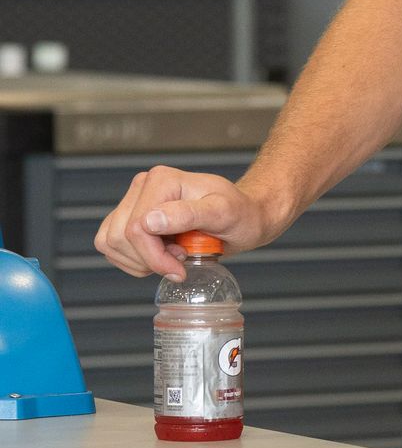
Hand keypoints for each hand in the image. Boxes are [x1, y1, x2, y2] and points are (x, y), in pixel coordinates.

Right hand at [94, 167, 280, 280]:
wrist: (245, 216)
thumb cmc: (240, 214)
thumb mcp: (224, 214)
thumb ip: (188, 215)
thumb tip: (150, 221)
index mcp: (161, 181)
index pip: (136, 229)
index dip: (155, 257)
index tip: (181, 266)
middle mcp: (143, 187)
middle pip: (119, 238)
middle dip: (149, 259)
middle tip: (182, 257)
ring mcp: (134, 201)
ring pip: (111, 243)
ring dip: (140, 261)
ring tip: (173, 255)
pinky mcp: (131, 216)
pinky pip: (113, 246)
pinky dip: (134, 260)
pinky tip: (162, 255)